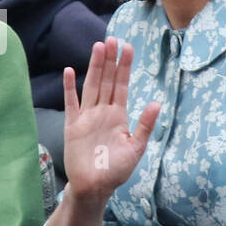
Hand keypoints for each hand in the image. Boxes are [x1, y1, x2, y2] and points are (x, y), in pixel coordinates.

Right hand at [62, 37, 160, 204]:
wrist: (94, 187)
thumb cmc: (116, 170)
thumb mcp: (135, 148)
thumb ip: (145, 125)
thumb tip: (156, 103)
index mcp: (119, 115)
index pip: (122, 85)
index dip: (124, 67)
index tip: (128, 47)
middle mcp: (103, 111)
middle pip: (106, 80)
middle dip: (110, 60)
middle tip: (112, 38)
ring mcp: (87, 116)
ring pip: (91, 85)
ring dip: (94, 66)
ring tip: (98, 47)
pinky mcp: (72, 125)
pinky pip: (71, 103)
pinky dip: (69, 88)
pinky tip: (70, 72)